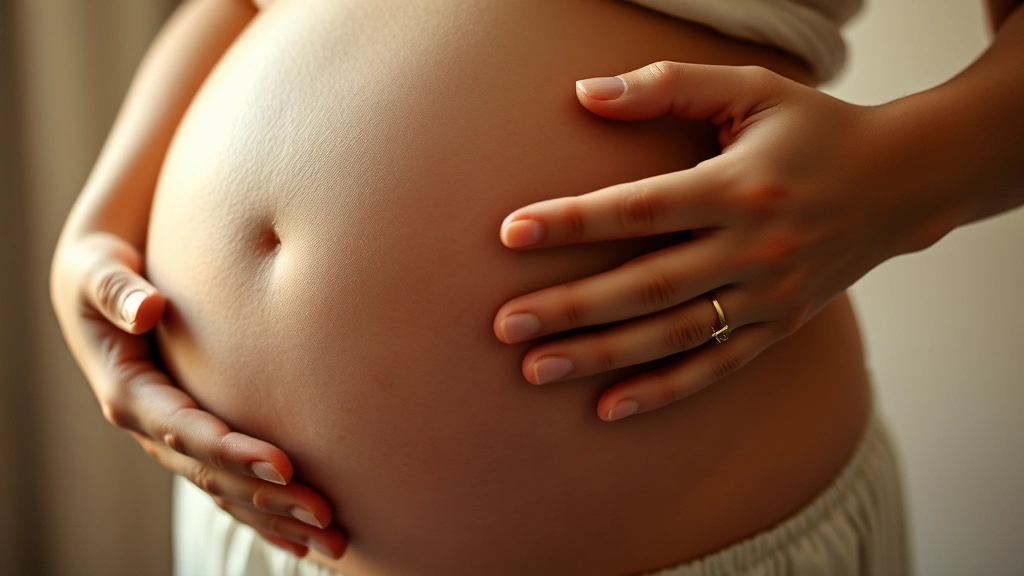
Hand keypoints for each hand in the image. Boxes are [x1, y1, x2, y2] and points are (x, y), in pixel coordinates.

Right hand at [50, 232, 346, 558]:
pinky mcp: (190, 440)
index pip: (187, 431)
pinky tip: (300, 543)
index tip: (283, 464)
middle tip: (326, 518)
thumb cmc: (100, 274)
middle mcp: (152, 428)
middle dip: (269, 499)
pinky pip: (227, 487)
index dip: (234, 450)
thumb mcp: (98, 272)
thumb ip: (117, 289)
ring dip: (276, 519)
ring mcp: (172, 440)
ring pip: (226, 491)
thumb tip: (148, 307)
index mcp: (130, 394)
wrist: (91, 288)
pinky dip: (261, 516)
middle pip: (214, 474)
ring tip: (333, 543)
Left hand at [493, 61, 956, 420]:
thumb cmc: (814, 130)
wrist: (901, 183)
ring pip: (673, 335)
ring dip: (602, 356)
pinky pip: (715, 367)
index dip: (574, 221)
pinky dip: (663, 390)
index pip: (642, 208)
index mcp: (739, 186)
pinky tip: (609, 407)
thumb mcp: (752, 89)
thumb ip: (668, 86)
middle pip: (648, 285)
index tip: (510, 232)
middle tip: (504, 325)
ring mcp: (768, 296)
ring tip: (535, 370)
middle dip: (571, 307)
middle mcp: (754, 247)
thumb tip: (585, 93)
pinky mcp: (778, 327)